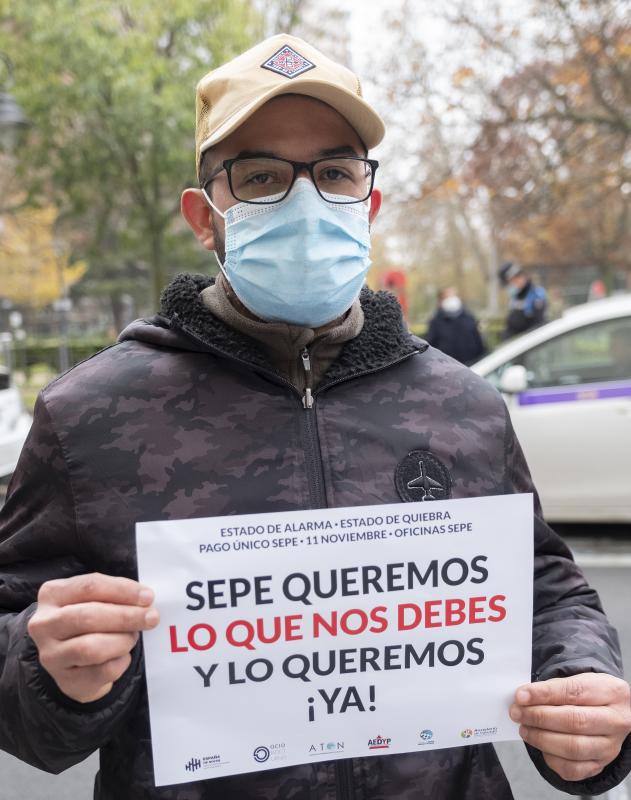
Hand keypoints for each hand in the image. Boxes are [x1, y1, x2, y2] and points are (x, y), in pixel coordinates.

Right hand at [28, 573, 159, 702]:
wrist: (75, 659)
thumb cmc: (90, 618)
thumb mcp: (96, 599)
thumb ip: (115, 595)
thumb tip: (145, 600)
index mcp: (52, 594)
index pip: (90, 586)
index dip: (122, 590)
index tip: (148, 597)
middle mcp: (44, 624)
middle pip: (89, 616)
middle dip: (126, 617)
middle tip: (152, 617)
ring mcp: (51, 655)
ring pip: (92, 648)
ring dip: (122, 641)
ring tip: (133, 636)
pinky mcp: (65, 680)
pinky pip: (101, 671)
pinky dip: (120, 662)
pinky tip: (123, 655)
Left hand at [510, 672, 630, 781]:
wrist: (610, 712)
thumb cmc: (589, 694)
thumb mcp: (578, 681)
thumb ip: (553, 688)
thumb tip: (523, 698)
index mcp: (612, 692)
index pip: (574, 692)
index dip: (544, 694)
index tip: (520, 695)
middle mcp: (616, 721)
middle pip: (575, 721)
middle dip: (539, 717)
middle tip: (517, 712)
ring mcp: (610, 747)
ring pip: (573, 748)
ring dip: (541, 738)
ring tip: (524, 729)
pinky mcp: (600, 765)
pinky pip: (573, 769)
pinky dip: (551, 758)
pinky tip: (540, 746)